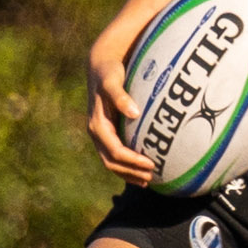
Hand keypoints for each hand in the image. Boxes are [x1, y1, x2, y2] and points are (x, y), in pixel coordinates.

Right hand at [86, 35, 156, 185]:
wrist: (100, 66)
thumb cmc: (109, 72)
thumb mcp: (113, 80)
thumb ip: (120, 95)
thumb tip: (134, 112)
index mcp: (97, 125)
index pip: (115, 151)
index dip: (132, 161)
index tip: (151, 164)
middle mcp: (96, 133)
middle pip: (111, 162)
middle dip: (130, 172)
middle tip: (151, 178)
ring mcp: (100, 135)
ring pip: (111, 162)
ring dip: (128, 174)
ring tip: (147, 180)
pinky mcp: (107, 133)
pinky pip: (115, 155)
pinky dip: (127, 166)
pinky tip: (141, 171)